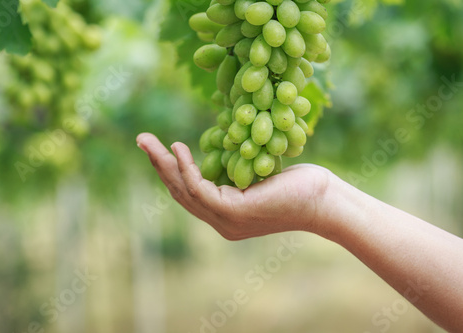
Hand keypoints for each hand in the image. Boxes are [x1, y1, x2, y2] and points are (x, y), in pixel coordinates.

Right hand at [136, 133, 334, 239]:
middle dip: (158, 166)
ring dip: (164, 164)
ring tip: (148, 141)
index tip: (160, 149)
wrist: (326, 201)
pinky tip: (179, 148)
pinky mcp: (234, 212)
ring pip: (184, 191)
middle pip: (180, 193)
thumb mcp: (258, 176)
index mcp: (226, 216)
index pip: (190, 194)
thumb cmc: (299, 186)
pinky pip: (201, 188)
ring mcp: (227, 221)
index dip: (170, 172)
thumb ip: (236, 172)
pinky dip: (187, 168)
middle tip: (141, 140)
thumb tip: (223, 147)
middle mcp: (222, 223)